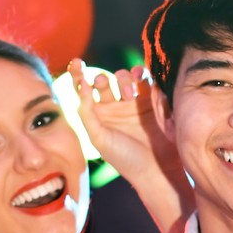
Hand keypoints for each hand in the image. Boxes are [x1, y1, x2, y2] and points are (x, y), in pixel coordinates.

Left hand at [68, 60, 183, 187]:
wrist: (156, 170)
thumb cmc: (125, 159)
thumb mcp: (99, 139)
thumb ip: (87, 113)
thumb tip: (82, 85)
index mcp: (98, 117)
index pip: (84, 90)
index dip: (78, 74)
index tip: (76, 62)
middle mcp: (114, 108)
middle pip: (105, 81)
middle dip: (102, 78)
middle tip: (103, 84)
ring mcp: (134, 104)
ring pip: (125, 78)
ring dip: (123, 78)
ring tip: (128, 92)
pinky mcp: (153, 103)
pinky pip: (147, 82)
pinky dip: (143, 75)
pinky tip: (141, 78)